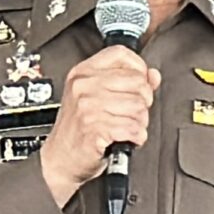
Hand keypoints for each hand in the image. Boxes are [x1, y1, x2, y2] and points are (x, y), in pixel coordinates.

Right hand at [40, 46, 161, 207]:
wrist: (59, 159)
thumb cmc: (78, 129)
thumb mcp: (96, 97)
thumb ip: (127, 82)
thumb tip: (153, 75)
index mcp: (83, 72)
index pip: (120, 54)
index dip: (138, 67)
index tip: (140, 81)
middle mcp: (84, 86)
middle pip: (137, 81)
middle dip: (143, 100)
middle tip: (131, 112)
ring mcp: (88, 106)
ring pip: (139, 107)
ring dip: (140, 122)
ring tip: (126, 126)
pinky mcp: (95, 128)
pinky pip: (133, 128)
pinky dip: (136, 136)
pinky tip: (126, 137)